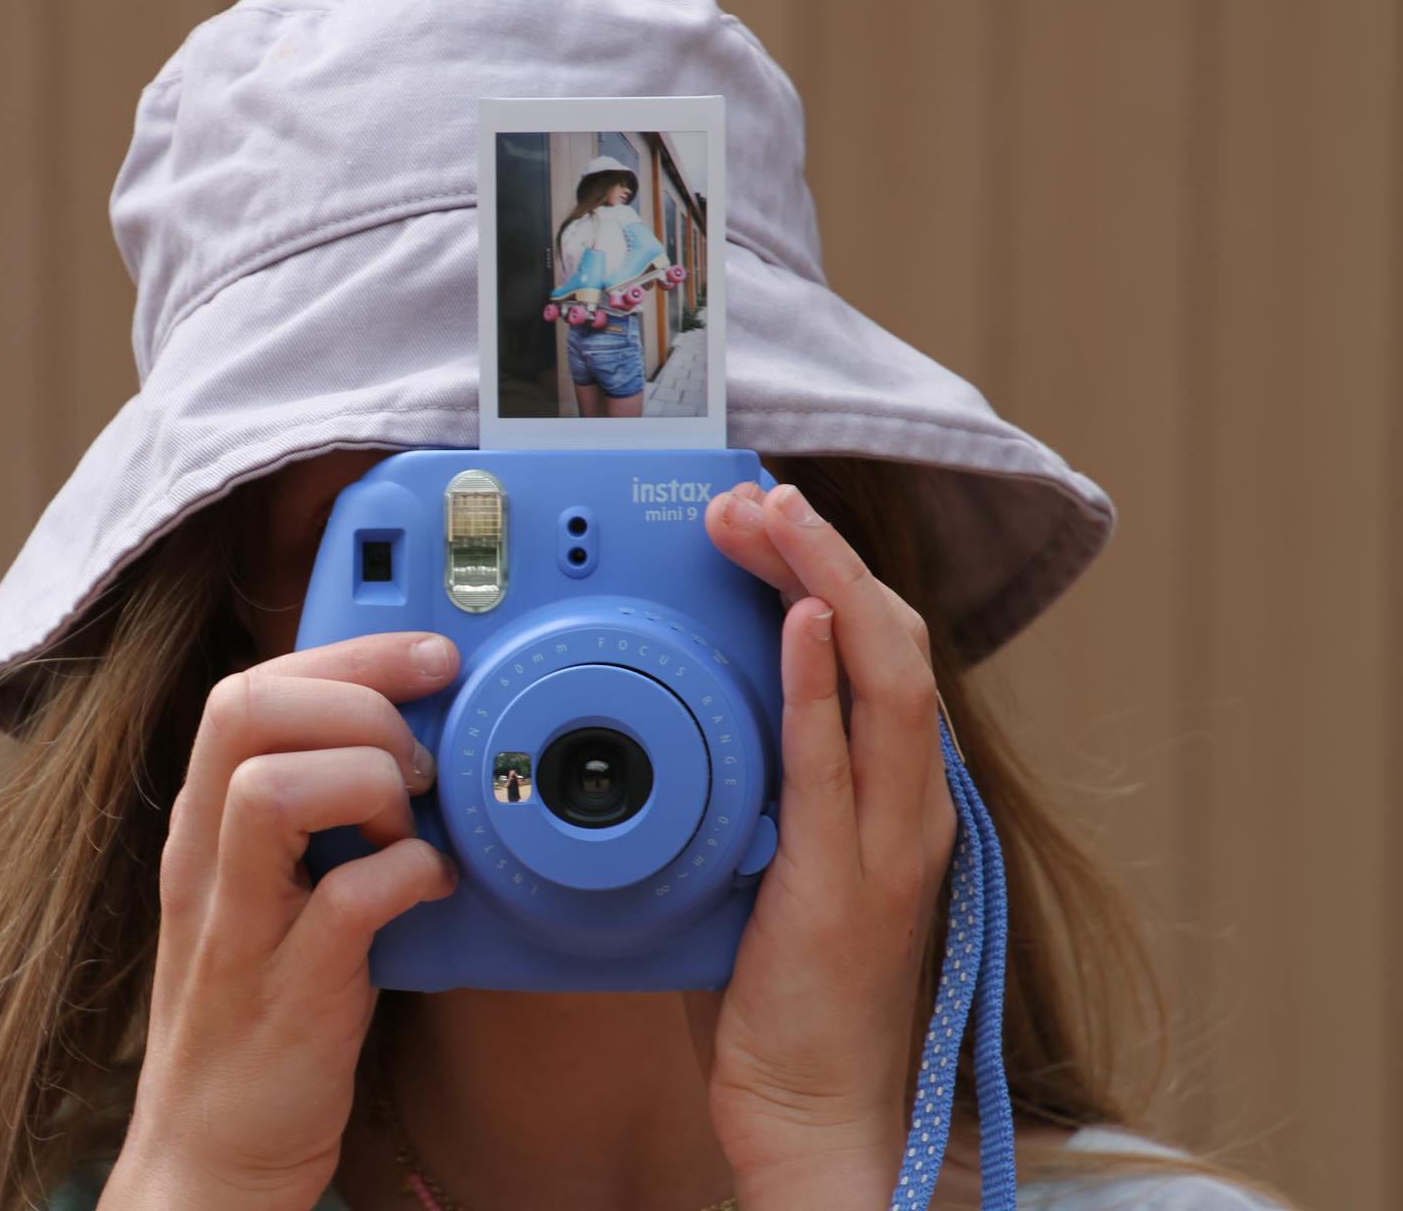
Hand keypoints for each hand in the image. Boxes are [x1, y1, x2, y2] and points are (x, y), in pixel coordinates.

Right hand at [107, 632, 460, 1210]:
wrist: (212, 1152)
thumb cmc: (254, 1011)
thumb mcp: (260, 889)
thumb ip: (307, 811)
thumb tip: (408, 737)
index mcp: (202, 825)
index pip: (248, 685)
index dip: (351, 651)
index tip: (429, 659)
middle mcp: (205, 861)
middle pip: (245, 708)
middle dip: (357, 702)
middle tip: (415, 759)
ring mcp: (238, 926)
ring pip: (272, 786)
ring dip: (367, 782)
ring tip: (409, 824)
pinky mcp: (289, 994)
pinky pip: (347, 899)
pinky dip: (408, 876)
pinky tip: (431, 889)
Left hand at [684, 480, 959, 1208]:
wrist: (817, 1112)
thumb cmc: (789, 992)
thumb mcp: (777, 861)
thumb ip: (764, 785)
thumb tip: (702, 713)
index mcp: (892, 794)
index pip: (880, 650)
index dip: (831, 569)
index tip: (768, 519)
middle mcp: (906, 804)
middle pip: (891, 639)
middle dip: (823, 553)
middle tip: (756, 497)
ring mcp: (888, 843)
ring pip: (885, 678)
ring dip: (825, 583)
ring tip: (774, 517)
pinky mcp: (846, 885)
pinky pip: (836, 764)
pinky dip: (821, 684)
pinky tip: (804, 621)